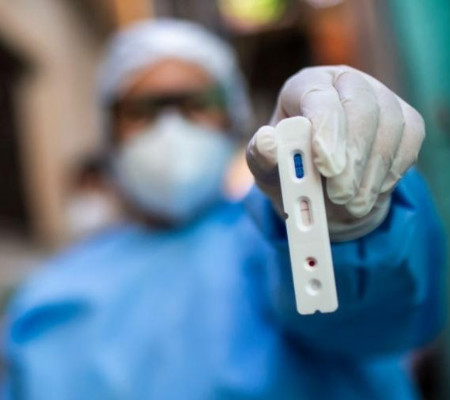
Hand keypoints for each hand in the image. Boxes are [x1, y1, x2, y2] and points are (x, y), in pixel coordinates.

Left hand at [247, 66, 424, 240]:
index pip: (317, 95)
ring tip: (353, 205)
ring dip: (372, 171)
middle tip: (340, 195)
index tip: (324, 165)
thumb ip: (261, 157)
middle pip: (359, 105)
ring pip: (388, 123)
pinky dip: (393, 169)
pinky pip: (410, 137)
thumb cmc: (291, 173)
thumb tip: (266, 141)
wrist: (324, 192)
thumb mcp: (268, 170)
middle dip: (352, 155)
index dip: (324, 128)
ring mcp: (379, 97)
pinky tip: (373, 191)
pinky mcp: (404, 118)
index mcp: (305, 86)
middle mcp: (343, 84)